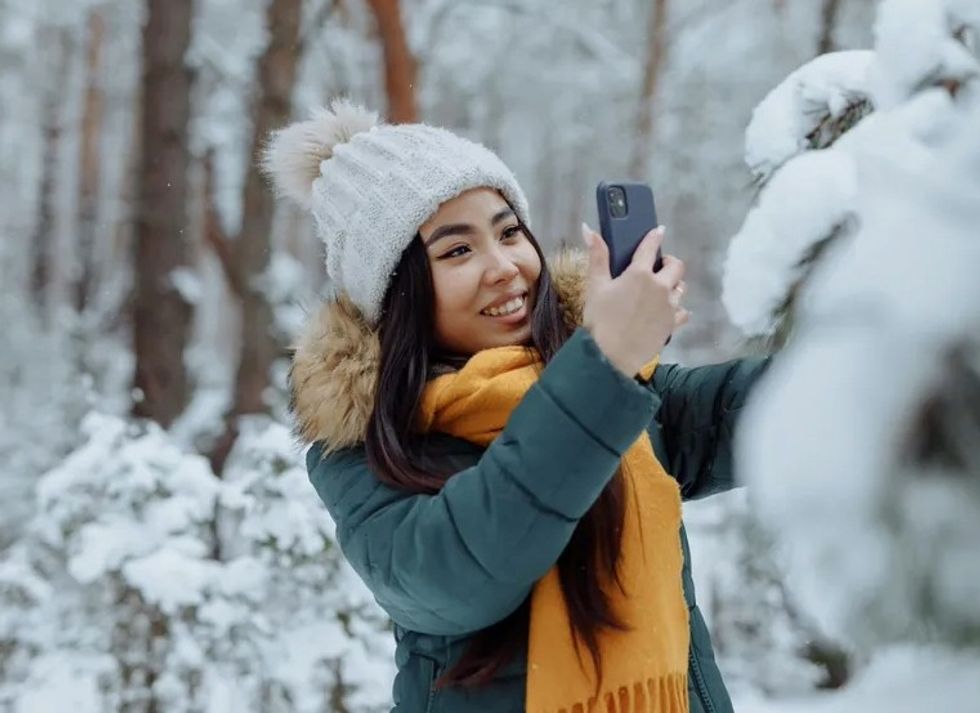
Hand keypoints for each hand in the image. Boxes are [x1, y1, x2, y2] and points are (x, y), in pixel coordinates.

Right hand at [581, 224, 689, 376]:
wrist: (611, 356)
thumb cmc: (600, 320)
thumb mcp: (594, 286)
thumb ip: (596, 256)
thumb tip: (587, 228)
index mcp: (640, 273)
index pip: (650, 247)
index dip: (655, 236)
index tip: (659, 231)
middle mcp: (660, 286)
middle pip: (676, 266)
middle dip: (669, 262)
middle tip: (659, 266)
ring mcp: (669, 306)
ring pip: (682, 288)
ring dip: (674, 285)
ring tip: (662, 290)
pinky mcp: (673, 324)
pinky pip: (683, 312)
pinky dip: (678, 310)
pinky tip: (669, 312)